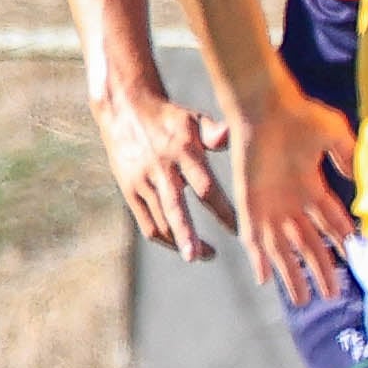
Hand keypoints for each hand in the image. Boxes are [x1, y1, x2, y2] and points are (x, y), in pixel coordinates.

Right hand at [93, 87, 231, 260]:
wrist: (125, 110)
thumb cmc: (170, 118)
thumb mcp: (193, 118)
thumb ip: (213, 132)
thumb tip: (228, 136)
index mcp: (181, 152)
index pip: (205, 187)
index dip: (224, 211)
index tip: (242, 230)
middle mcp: (160, 169)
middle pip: (175, 208)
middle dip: (187, 235)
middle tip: (201, 257)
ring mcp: (142, 181)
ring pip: (159, 220)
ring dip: (179, 242)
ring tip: (202, 255)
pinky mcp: (129, 189)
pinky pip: (145, 222)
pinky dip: (163, 237)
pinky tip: (180, 245)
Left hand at [228, 85, 354, 307]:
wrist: (263, 107)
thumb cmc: (300, 116)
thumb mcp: (335, 135)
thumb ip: (347, 157)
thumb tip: (359, 182)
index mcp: (311, 186)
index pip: (330, 222)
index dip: (340, 242)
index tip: (351, 260)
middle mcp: (291, 201)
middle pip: (309, 245)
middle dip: (320, 270)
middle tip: (329, 295)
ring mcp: (270, 204)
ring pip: (283, 249)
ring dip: (292, 274)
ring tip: (302, 300)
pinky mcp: (250, 204)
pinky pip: (254, 238)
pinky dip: (259, 259)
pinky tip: (265, 278)